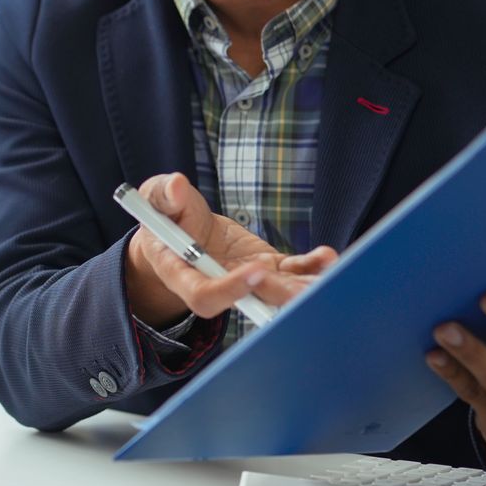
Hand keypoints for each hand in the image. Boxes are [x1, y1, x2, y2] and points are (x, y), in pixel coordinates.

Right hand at [123, 173, 337, 325]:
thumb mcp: (156, 199)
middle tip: (304, 289)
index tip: (255, 269)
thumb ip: (164, 195)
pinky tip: (326, 257)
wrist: (181, 227)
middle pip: (248, 300)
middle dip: (279, 295)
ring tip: (328, 277)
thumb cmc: (165, 214)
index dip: (230, 289)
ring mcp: (244, 277)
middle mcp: (217, 282)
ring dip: (303, 288)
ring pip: (275, 291)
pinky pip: (289, 272)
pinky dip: (310, 267)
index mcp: (182, 273)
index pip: (204, 294)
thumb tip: (176, 185)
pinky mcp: (265, 266)